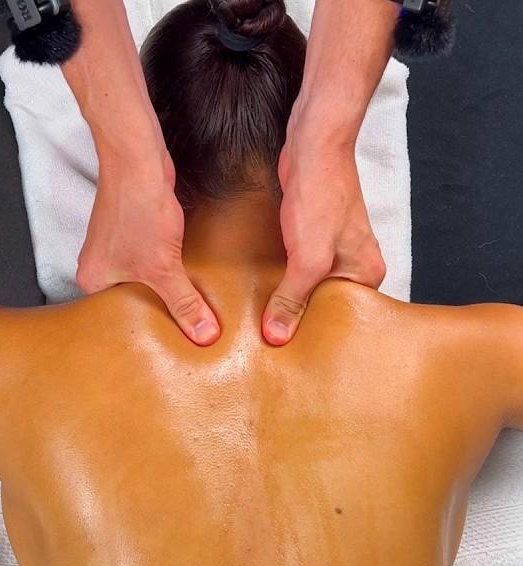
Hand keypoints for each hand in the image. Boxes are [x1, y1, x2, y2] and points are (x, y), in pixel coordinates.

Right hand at [76, 156, 219, 345]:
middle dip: (158, 311)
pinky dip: (167, 269)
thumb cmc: (137, 209)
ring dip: (166, 288)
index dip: (145, 331)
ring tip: (188, 306)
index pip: (119, 319)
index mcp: (92, 282)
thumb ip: (183, 302)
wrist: (137, 160)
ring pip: (143, 282)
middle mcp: (97, 268)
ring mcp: (113, 250)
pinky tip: (186, 275)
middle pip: (132, 301)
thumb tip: (203, 334)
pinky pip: (149, 263)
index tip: (169, 345)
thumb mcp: (163, 267)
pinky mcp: (130, 234)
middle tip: (184, 331)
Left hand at [265, 135, 385, 344]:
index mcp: (366, 274)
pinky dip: (280, 281)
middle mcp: (353, 264)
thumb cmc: (320, 196)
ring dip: (286, 301)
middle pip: (324, 306)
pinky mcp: (310, 238)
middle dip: (299, 321)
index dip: (317, 335)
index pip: (344, 318)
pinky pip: (295, 270)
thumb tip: (278, 335)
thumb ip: (294, 297)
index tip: (292, 354)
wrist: (313, 148)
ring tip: (263, 327)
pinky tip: (260, 295)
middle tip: (272, 345)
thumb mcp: (307, 257)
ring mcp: (332, 251)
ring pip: (307, 288)